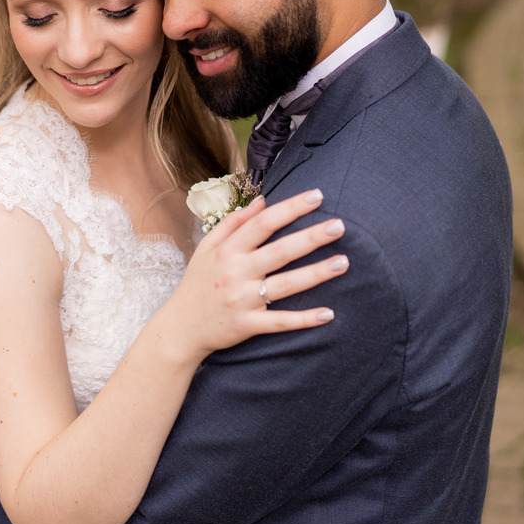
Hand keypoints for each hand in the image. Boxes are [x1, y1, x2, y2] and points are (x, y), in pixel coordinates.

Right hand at [163, 189, 346, 361]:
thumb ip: (233, 223)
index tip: (317, 196)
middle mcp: (236, 273)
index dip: (290, 208)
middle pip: (279, 251)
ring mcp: (243, 301)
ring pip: (285, 285)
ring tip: (343, 262)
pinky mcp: (248, 325)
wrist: (181, 328)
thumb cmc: (197, 283)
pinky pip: (280, 322)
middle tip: (340, 225)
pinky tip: (328, 314)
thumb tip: (262, 201)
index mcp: (227, 251)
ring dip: (315, 274)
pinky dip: (304, 319)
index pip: (263, 223)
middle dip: (310, 238)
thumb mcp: (207, 248)